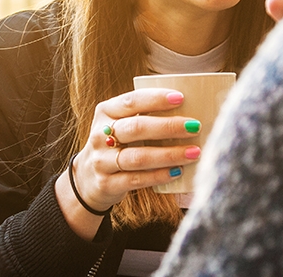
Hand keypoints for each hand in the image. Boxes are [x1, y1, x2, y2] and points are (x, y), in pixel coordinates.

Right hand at [60, 89, 201, 221]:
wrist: (87, 178)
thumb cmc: (116, 144)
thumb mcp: (120, 124)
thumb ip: (144, 115)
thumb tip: (190, 109)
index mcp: (105, 112)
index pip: (131, 101)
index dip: (156, 99)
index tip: (181, 98)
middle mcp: (100, 135)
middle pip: (136, 128)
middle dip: (168, 126)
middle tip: (195, 126)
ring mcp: (102, 161)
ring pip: (138, 157)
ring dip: (169, 154)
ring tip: (194, 152)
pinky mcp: (107, 184)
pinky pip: (137, 179)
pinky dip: (159, 175)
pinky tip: (178, 171)